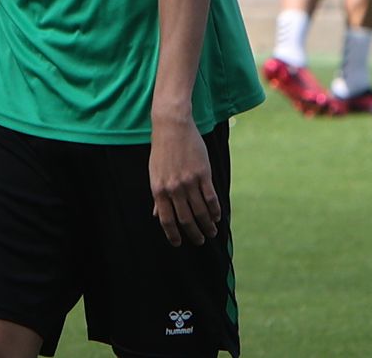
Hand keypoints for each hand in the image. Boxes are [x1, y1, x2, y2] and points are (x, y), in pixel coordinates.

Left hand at [149, 115, 219, 247]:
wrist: (172, 127)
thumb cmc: (162, 151)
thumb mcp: (154, 174)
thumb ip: (158, 196)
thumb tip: (156, 215)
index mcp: (158, 190)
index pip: (166, 220)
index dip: (173, 234)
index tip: (179, 243)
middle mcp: (173, 189)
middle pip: (185, 219)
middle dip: (194, 233)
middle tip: (201, 240)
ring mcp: (189, 182)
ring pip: (201, 211)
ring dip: (207, 225)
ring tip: (212, 231)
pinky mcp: (203, 174)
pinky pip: (211, 198)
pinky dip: (215, 210)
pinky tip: (217, 216)